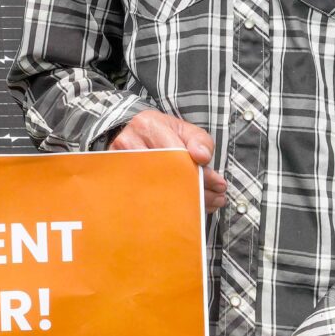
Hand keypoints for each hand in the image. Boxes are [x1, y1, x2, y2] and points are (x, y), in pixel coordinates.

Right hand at [111, 109, 226, 211]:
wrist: (137, 136)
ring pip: (154, 190)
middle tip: (215, 200)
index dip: (198, 172)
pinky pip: (143, 198)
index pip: (175, 153)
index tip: (218, 184)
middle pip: (163, 174)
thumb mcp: (184, 130)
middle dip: (193, 190)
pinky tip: (183, 211)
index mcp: (147, 124)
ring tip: (204, 207)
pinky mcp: (116, 179)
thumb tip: (202, 157)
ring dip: (182, 202)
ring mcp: (119, 162)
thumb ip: (200, 140)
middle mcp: (128, 141)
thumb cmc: (163, 134)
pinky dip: (166, 207)